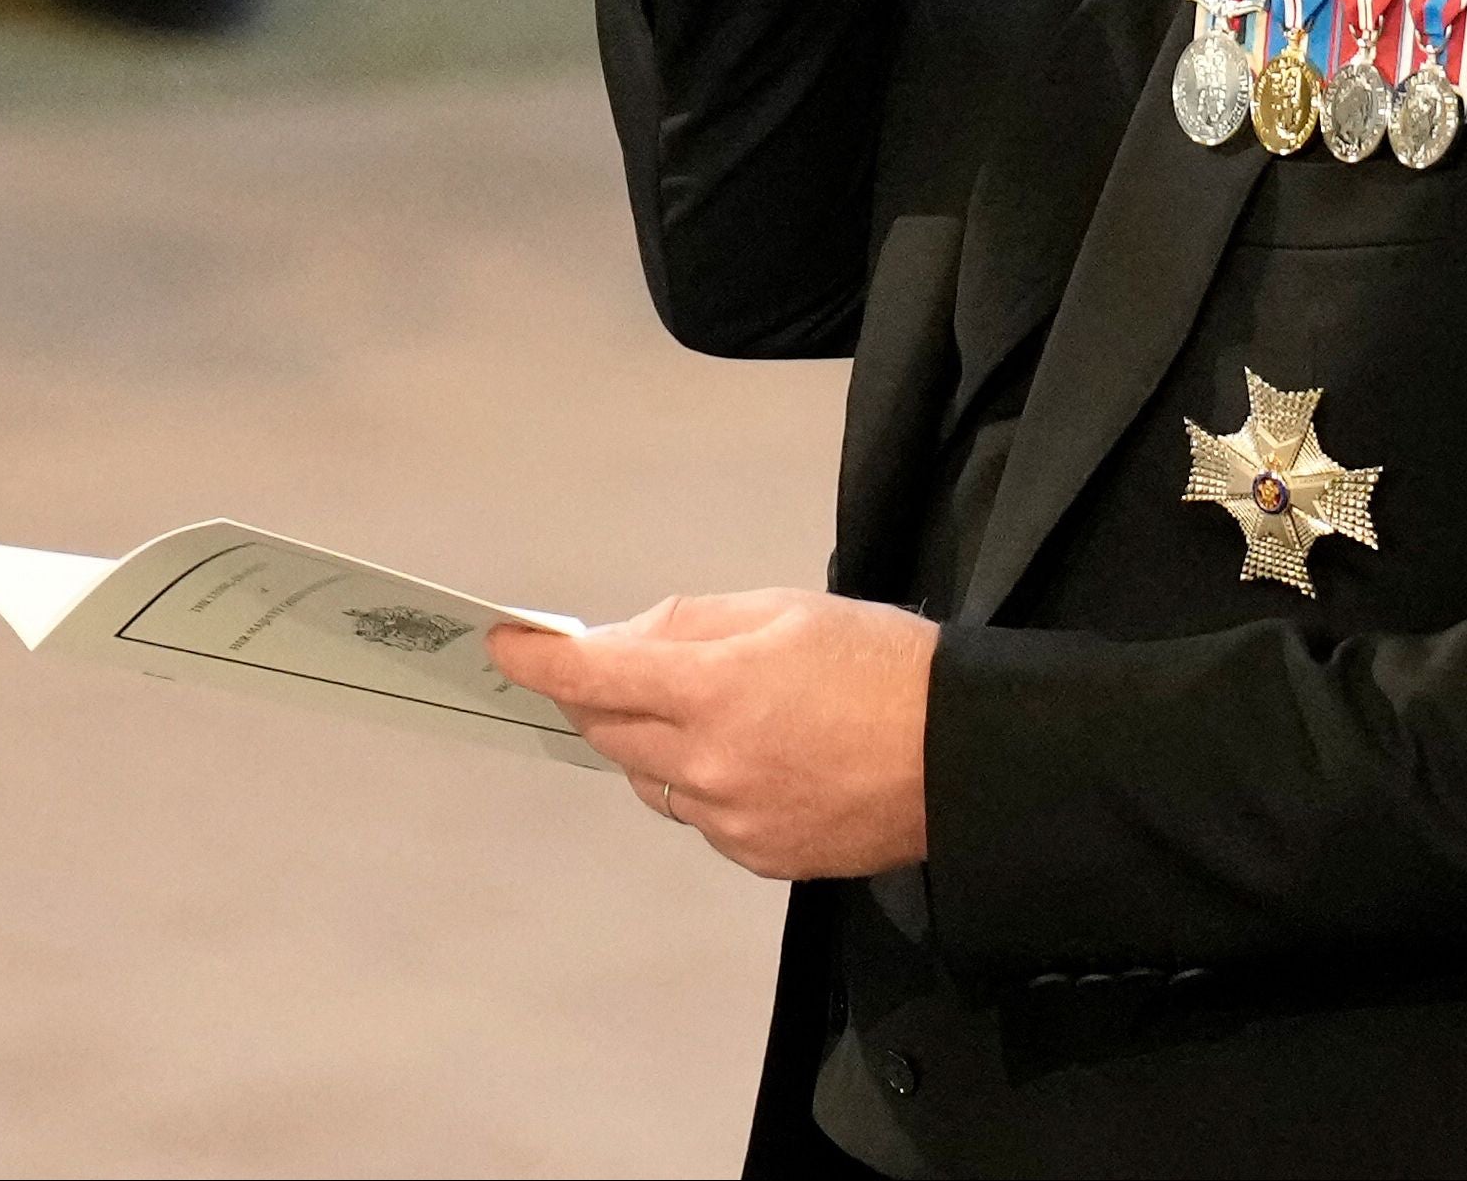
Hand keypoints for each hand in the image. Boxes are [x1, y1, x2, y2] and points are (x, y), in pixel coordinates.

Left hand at [487, 589, 937, 878]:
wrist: (961, 755)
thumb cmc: (884, 665)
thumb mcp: (789, 611)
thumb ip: (693, 624)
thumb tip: (621, 641)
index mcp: (715, 691)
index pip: (594, 677)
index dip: (539, 661)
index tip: (505, 646)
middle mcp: (708, 765)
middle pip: (609, 730)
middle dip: (600, 694)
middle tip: (616, 667)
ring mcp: (728, 820)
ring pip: (649, 778)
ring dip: (654, 741)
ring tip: (719, 711)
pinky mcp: (754, 856)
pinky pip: (698, 815)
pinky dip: (702, 782)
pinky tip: (758, 757)